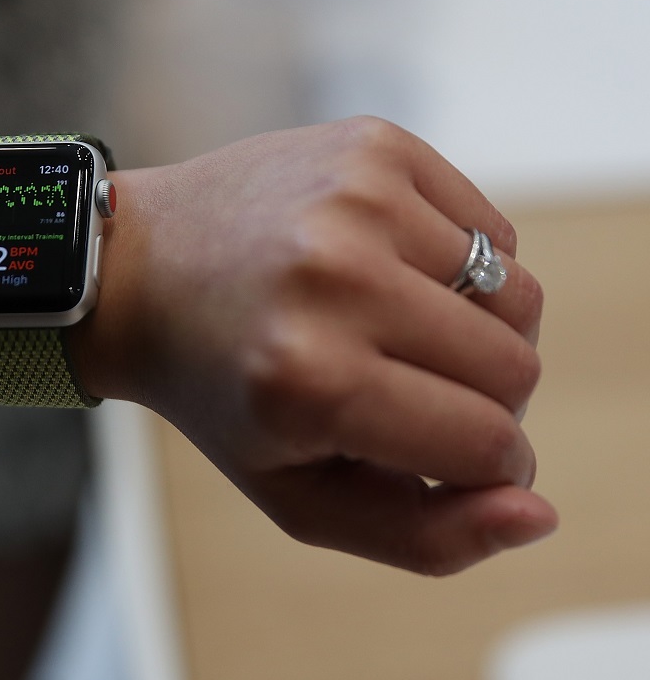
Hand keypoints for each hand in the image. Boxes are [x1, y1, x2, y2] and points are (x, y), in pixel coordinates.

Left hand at [76, 117, 557, 574]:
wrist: (141, 270)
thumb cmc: (219, 394)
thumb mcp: (296, 496)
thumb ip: (422, 534)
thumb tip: (538, 512)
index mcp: (312, 380)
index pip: (489, 443)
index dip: (485, 467)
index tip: (446, 457)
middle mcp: (337, 277)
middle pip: (516, 367)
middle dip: (483, 401)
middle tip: (408, 391)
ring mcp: (359, 198)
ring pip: (517, 296)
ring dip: (473, 334)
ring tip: (394, 333)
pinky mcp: (376, 145)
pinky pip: (491, 231)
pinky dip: (460, 270)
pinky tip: (389, 275)